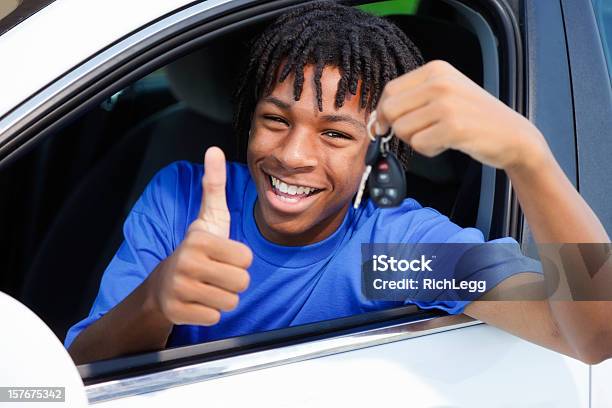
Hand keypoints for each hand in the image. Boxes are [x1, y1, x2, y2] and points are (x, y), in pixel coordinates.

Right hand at [147, 147, 251, 325]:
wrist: (164, 283)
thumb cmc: (197, 248)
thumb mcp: (209, 217)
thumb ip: (214, 185)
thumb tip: (214, 149)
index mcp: (199, 239)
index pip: (246, 258)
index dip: (240, 259)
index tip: (223, 255)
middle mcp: (186, 263)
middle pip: (241, 282)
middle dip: (234, 280)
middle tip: (216, 273)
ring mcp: (179, 289)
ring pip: (230, 302)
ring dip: (223, 297)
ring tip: (207, 285)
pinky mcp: (178, 312)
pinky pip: (216, 317)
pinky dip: (210, 312)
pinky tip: (198, 300)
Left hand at [374, 60, 550, 170]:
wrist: (513, 135)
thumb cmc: (476, 118)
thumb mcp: (446, 94)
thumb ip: (413, 99)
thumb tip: (378, 118)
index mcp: (436, 70)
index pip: (390, 90)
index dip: (382, 112)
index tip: (385, 125)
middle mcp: (440, 82)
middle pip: (390, 110)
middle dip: (397, 128)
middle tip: (417, 134)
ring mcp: (447, 104)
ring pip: (402, 130)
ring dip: (416, 141)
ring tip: (440, 136)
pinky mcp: (453, 127)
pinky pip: (419, 145)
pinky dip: (429, 151)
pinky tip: (447, 144)